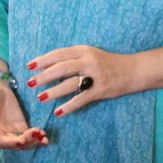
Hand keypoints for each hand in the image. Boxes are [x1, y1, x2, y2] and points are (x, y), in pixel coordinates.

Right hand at [0, 70, 48, 149]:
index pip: (3, 142)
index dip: (13, 143)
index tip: (23, 140)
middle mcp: (2, 134)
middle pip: (15, 145)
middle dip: (27, 142)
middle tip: (37, 134)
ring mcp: (12, 130)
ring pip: (24, 142)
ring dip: (34, 142)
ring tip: (43, 137)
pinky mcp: (21, 125)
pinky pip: (29, 134)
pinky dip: (37, 137)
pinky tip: (44, 135)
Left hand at [26, 44, 141, 117]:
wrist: (132, 70)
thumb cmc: (107, 63)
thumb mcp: (90, 54)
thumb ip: (73, 58)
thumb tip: (49, 66)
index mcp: (84, 50)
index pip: (59, 54)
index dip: (43, 60)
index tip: (29, 66)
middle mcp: (88, 61)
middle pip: (61, 68)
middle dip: (44, 76)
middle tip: (30, 83)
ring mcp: (95, 76)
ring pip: (70, 84)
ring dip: (53, 91)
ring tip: (41, 97)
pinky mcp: (100, 90)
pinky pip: (81, 99)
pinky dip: (69, 106)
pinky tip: (59, 111)